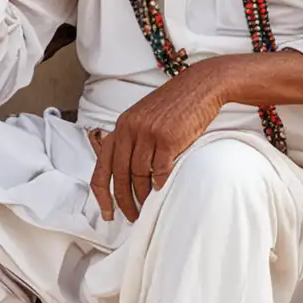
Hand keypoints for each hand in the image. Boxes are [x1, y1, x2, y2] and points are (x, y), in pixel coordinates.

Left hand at [89, 63, 226, 222]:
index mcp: (121, 127)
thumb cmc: (175, 105)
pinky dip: (160, 183)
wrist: (200, 86)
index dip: (102, 195)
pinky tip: (162, 189)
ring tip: (148, 207)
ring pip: (139, 176)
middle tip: (132, 217)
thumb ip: (132, 140)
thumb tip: (126, 174)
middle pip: (120, 176)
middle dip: (125, 202)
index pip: (102, 167)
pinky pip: (160, 170)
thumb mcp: (144, 117)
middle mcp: (130, 129)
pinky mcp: (168, 138)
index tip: (108, 212)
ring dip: (144, 196)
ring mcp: (149, 133)